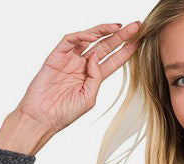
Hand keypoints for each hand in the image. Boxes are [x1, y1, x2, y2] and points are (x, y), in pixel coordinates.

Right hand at [14, 21, 142, 136]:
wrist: (43, 117)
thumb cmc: (65, 112)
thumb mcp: (89, 97)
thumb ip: (96, 77)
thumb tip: (96, 56)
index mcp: (93, 77)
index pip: (113, 60)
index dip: (126, 50)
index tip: (140, 41)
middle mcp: (83, 65)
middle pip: (105, 45)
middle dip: (120, 36)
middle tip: (136, 26)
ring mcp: (70, 59)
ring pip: (89, 38)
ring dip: (103, 30)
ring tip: (118, 27)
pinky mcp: (56, 56)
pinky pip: (70, 40)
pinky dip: (81, 36)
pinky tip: (93, 37)